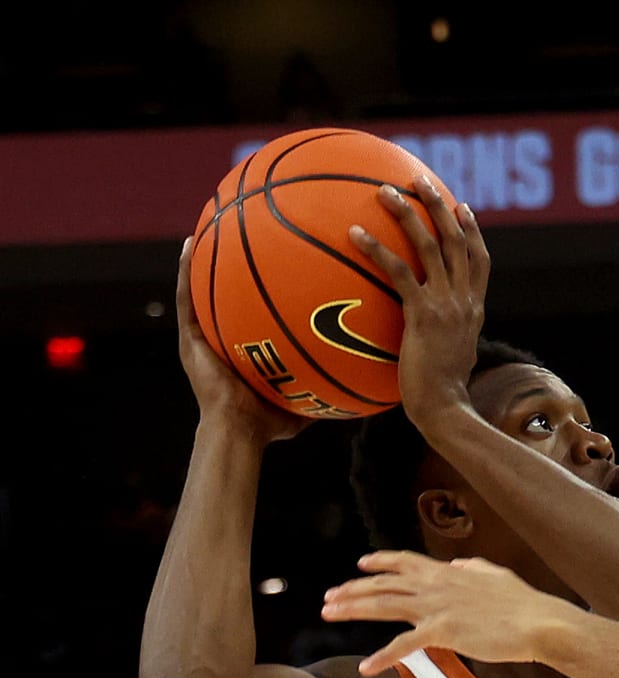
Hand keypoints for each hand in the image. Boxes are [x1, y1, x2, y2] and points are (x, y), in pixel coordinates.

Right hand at [176, 237, 308, 443]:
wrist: (239, 431)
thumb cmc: (268, 424)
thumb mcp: (302, 401)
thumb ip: (323, 388)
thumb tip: (354, 385)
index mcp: (243, 350)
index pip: (251, 313)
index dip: (258, 290)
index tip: (273, 265)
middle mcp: (220, 340)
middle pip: (226, 295)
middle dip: (234, 268)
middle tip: (244, 235)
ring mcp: (202, 338)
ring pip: (201, 289)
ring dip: (204, 260)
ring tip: (210, 226)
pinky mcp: (189, 339)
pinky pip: (186, 299)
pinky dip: (185, 273)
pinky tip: (189, 246)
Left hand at [321, 550, 564, 674]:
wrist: (537, 623)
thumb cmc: (523, 603)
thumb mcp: (495, 575)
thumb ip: (473, 567)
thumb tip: (460, 564)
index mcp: (448, 572)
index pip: (405, 562)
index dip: (380, 561)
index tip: (361, 563)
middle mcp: (436, 586)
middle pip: (384, 583)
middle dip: (352, 589)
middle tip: (329, 597)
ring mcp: (436, 608)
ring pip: (384, 605)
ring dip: (353, 609)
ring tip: (329, 614)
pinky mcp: (442, 632)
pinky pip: (404, 645)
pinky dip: (383, 657)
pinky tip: (366, 668)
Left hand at [348, 176, 488, 429]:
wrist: (445, 408)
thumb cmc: (442, 394)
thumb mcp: (453, 358)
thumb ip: (445, 336)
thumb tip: (425, 334)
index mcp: (474, 309)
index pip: (480, 261)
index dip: (472, 231)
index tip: (463, 207)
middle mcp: (466, 301)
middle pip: (458, 241)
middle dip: (441, 206)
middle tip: (421, 181)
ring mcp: (447, 305)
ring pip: (431, 246)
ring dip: (408, 214)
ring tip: (384, 191)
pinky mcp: (424, 314)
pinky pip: (398, 272)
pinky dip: (377, 249)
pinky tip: (355, 234)